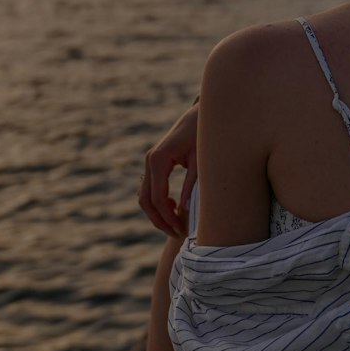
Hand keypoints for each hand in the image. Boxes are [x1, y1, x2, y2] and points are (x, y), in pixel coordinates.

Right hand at [138, 101, 198, 237]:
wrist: (201, 115)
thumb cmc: (204, 135)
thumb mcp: (201, 161)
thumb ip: (191, 185)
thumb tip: (184, 211)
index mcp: (159, 159)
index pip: (158, 197)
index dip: (168, 217)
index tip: (182, 231)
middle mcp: (150, 160)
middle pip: (146, 200)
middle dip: (160, 220)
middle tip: (177, 234)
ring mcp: (150, 162)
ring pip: (144, 196)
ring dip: (157, 213)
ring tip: (176, 225)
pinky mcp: (155, 164)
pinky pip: (150, 189)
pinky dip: (158, 202)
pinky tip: (175, 208)